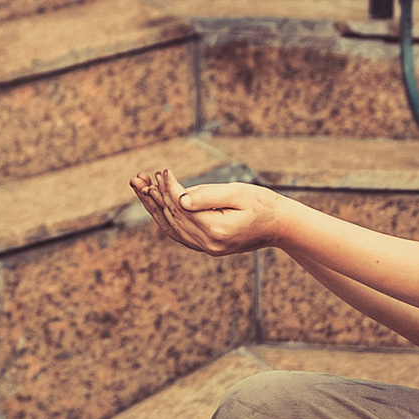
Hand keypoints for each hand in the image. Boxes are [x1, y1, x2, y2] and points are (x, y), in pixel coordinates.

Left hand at [131, 168, 280, 254]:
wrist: (279, 226)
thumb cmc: (262, 204)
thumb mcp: (238, 193)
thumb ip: (208, 196)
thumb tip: (180, 198)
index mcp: (217, 230)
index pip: (182, 207)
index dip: (169, 188)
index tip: (163, 171)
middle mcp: (209, 244)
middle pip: (172, 218)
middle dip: (154, 196)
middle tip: (138, 178)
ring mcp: (207, 248)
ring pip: (172, 227)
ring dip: (155, 208)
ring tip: (140, 189)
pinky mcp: (207, 246)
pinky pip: (179, 234)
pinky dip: (165, 219)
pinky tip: (156, 205)